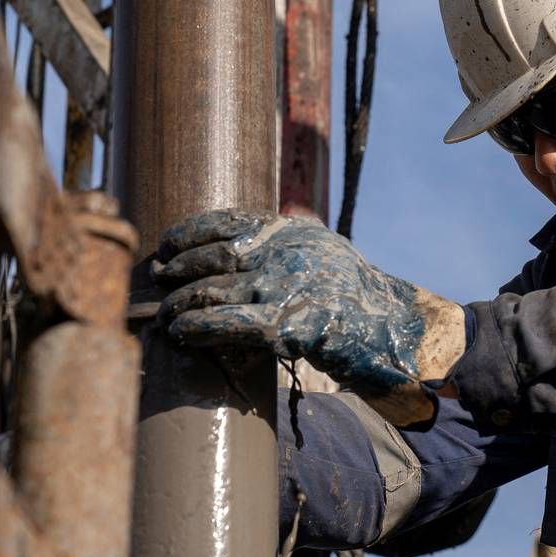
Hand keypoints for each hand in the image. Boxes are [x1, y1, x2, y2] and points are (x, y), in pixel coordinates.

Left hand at [154, 210, 463, 423]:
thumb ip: (283, 251)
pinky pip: (230, 324)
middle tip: (155, 284)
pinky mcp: (292, 326)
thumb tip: (233, 254)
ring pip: (213, 292)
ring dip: (180, 305)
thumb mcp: (323, 257)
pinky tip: (182, 333)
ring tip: (164, 317)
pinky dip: (200, 328)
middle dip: (177, 272)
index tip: (166, 245)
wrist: (400, 334)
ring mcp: (289, 288)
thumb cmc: (358, 303)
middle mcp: (288, 252)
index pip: (228, 221)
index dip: (190, 233)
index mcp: (294, 232)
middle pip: (213, 258)